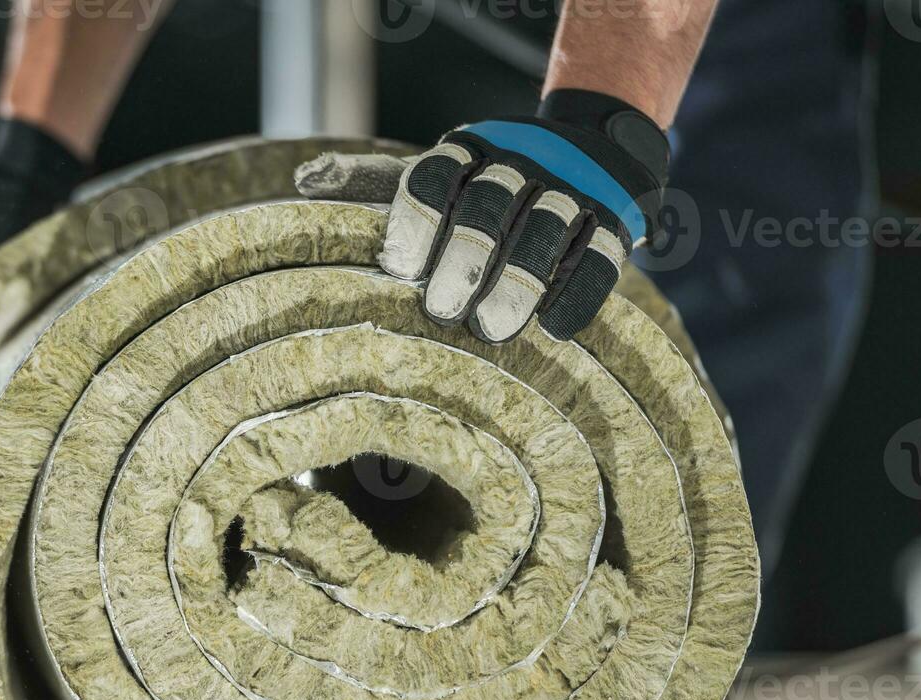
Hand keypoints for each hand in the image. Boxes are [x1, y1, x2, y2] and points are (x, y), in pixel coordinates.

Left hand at [297, 90, 668, 344]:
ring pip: (547, 229)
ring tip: (493, 328)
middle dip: (465, 258)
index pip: (437, 175)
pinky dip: (577, 294)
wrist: (595, 149)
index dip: (417, 219)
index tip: (398, 268)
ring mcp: (573, 188)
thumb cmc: (484, 184)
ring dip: (519, 281)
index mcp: (469, 149)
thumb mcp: (431, 174)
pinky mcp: (616, 222)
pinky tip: (554, 329)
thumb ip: (371, 182)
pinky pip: (601, 257)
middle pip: (491, 205)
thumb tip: (304, 181)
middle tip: (442, 308)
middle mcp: (521, 161)